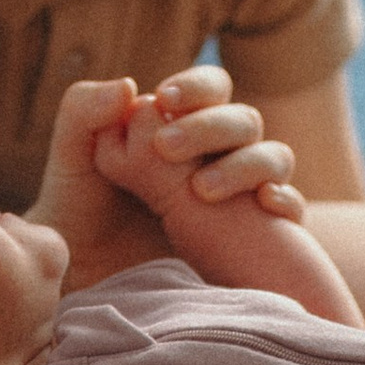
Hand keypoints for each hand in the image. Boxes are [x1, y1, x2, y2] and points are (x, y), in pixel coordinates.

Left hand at [28, 68, 293, 288]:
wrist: (89, 278)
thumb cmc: (80, 216)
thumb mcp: (72, 162)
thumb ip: (84, 113)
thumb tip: (131, 85)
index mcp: (183, 126)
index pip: (211, 88)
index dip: (196, 87)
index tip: (164, 100)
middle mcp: (219, 154)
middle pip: (244, 120)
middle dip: (209, 127)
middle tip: (165, 147)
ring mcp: (242, 193)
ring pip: (274, 157)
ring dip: (244, 163)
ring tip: (199, 190)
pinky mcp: (257, 235)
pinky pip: (292, 207)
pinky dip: (285, 199)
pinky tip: (263, 205)